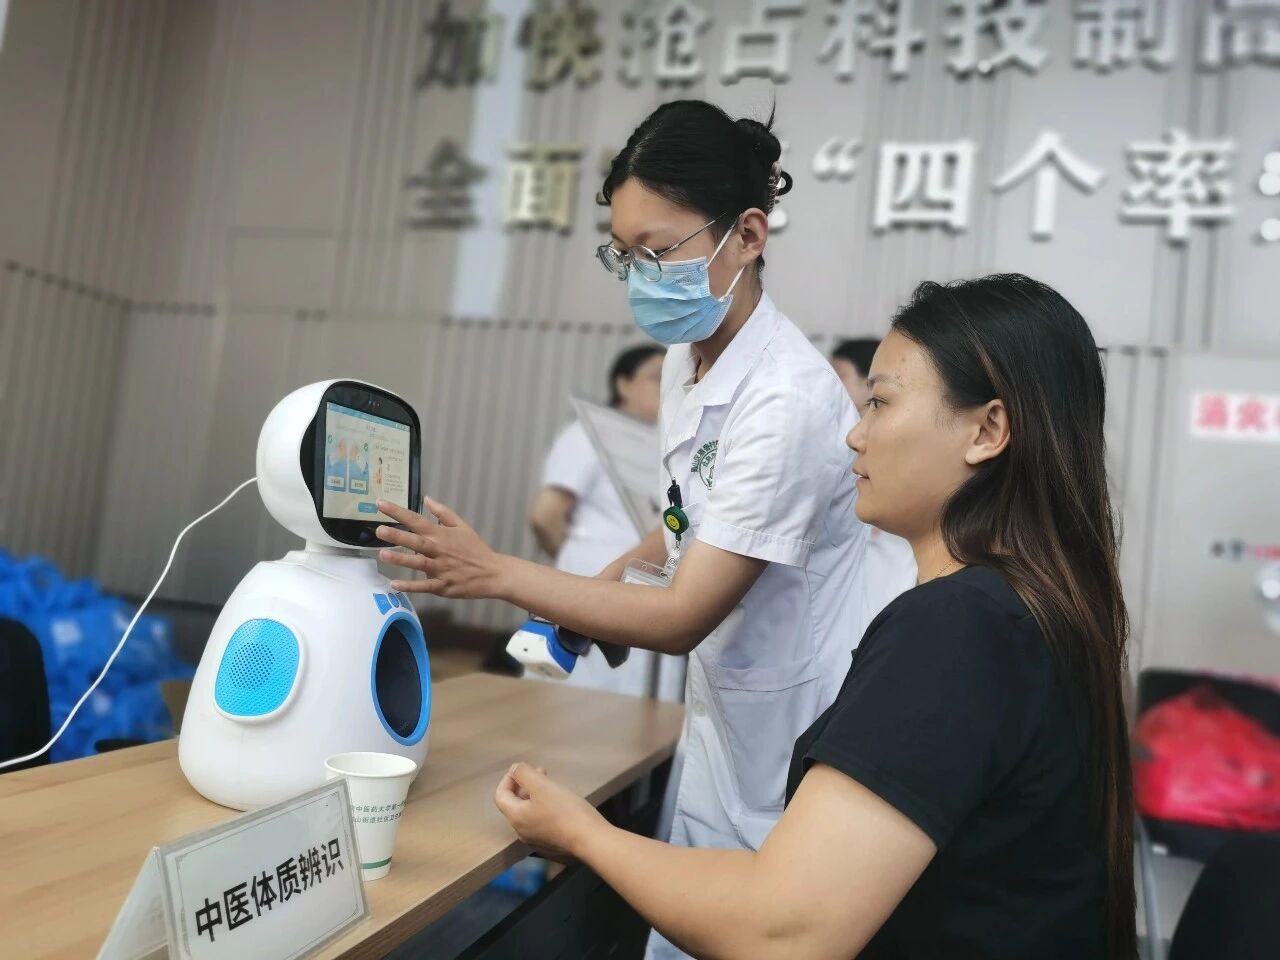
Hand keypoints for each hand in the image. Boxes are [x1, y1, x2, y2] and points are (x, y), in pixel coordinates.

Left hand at [376, 497, 507, 598]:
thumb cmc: (476, 549)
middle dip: (397, 535)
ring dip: (401, 559)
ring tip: (383, 554)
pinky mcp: (443, 586)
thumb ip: (443, 512)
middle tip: (379, 530)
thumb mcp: (462, 526)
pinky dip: (411, 586)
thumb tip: (426, 499)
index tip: (381, 504)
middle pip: (416, 541)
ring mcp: (441, 569)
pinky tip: (395, 584)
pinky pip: (425, 586)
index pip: (417, 520)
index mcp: (442, 535)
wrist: (493, 573)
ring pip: (418, 563)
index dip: (398, 512)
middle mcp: (439, 550)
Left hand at [493, 763, 605, 862]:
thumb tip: (515, 770)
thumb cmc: (565, 810)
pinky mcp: (552, 846)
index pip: (501, 796)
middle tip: (541, 772)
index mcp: (516, 818)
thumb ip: (524, 774)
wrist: (591, 840)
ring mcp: (537, 842)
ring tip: (553, 786)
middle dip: (525, 785)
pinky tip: (562, 805)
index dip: (508, 779)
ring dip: (535, 796)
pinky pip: (541, 823)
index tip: (523, 768)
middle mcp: (522, 832)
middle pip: (515, 805)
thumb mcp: (542, 785)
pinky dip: (545, 809)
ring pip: (529, 813)